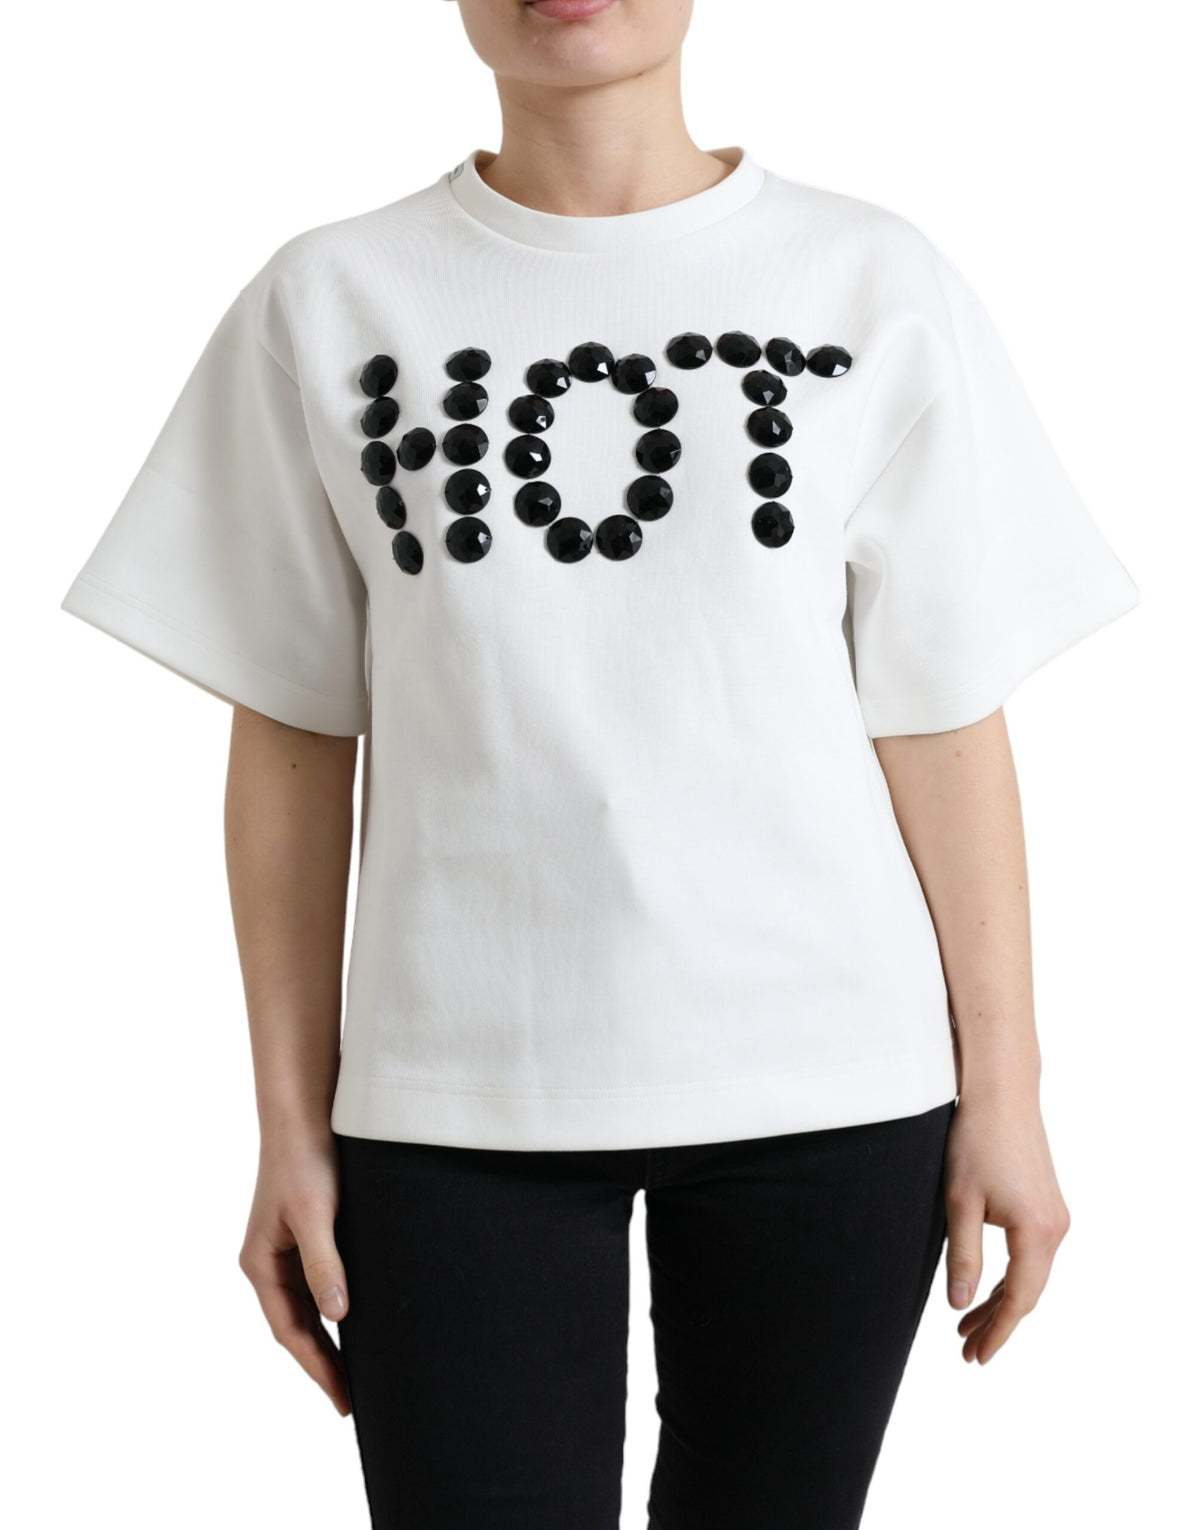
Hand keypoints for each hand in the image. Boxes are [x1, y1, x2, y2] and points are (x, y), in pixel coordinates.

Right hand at [238, 1126, 351, 1413]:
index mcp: (260, 1263)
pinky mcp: (302, 1233)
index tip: (342, 1398)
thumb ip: (324, 1263)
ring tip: (354, 1372)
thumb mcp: (316, 1213)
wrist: (303, 1112)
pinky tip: (352, 1319)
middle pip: (295, 1325)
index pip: (289, 1330)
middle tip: (352, 1399)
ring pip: (304, 1308)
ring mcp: (282, 1249)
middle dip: (321, 1363)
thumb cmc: (305, 1158)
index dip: (316, 1367)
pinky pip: (313, 1285)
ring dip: (326, 1339)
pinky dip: (330, 1308)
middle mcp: (267, 1261)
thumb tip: (337, 1315)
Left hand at [942, 1089, 1070, 1364]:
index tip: (976, 1356)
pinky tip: (986, 1287)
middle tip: (966, 1350)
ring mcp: (1055, 1215)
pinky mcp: (1047, 1204)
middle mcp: (1056, 1228)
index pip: (1019, 1299)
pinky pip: (1031, 1254)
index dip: (997, 1331)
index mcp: (1037, 1232)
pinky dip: (1010, 1275)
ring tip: (967, 1325)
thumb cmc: (976, 1141)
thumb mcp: (960, 1202)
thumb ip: (963, 1256)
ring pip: (1030, 1274)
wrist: (1001, 1093)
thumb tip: (961, 1305)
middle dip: (997, 1323)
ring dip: (1001, 1300)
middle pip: (1027, 1292)